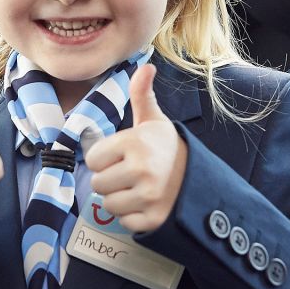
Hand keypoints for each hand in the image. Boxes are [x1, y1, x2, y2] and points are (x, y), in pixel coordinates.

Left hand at [87, 63, 186, 233]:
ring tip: (136, 188)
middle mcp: (142, 170)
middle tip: (128, 174)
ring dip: (118, 199)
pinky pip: (124, 222)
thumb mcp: (153, 120)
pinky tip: (145, 203)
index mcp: (135, 143)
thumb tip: (145, 66)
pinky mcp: (153, 218)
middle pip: (97, 184)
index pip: (93, 159)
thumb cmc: (164, 147)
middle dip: (109, 180)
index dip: (103, 159)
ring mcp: (149, 196)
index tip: (121, 157)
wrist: (197, 177)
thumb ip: (142, 95)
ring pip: (108, 205)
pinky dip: (132, 216)